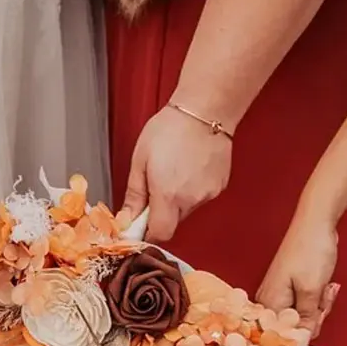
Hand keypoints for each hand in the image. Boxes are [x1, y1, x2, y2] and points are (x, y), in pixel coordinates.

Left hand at [120, 105, 233, 240]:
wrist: (204, 110)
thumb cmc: (170, 128)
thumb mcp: (140, 160)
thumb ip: (134, 195)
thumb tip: (126, 219)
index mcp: (168, 194)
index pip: (159, 234)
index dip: (147, 232)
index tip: (139, 222)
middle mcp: (191, 199)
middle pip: (172, 223)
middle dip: (160, 213)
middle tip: (154, 187)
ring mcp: (208, 194)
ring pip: (186, 210)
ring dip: (176, 200)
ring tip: (173, 171)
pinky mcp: (220, 186)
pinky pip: (200, 198)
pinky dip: (192, 190)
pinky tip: (188, 168)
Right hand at [256, 211, 340, 334]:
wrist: (315, 224)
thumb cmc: (310, 252)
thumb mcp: (312, 291)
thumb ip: (306, 319)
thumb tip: (302, 339)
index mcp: (270, 303)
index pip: (282, 335)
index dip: (301, 335)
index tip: (316, 323)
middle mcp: (269, 301)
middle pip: (293, 327)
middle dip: (314, 317)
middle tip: (323, 299)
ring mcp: (280, 294)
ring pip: (302, 315)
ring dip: (319, 306)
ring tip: (326, 288)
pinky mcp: (290, 288)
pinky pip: (305, 304)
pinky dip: (318, 298)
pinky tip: (326, 286)